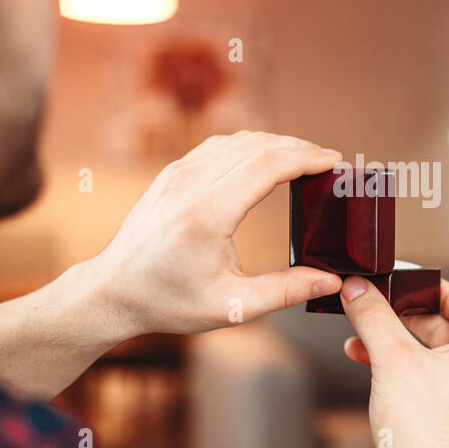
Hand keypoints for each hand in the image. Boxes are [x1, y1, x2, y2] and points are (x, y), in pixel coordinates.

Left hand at [90, 130, 344, 337]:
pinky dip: (250, 146)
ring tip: (305, 160)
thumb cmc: (169, 302)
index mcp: (207, 213)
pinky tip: (268, 160)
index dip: (307, 158)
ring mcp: (178, 174)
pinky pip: (219, 146)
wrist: (113, 291)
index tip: (335, 161)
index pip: (267, 165)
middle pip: (257, 145)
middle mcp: (190, 184)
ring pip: (238, 140)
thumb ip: (285, 292)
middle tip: (329, 162)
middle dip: (299, 148)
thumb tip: (331, 281)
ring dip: (276, 144)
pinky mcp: (172, 173)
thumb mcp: (232, 307)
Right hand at [339, 277, 448, 447]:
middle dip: (403, 316)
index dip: (435, 287)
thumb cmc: (422, 428)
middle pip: (442, 328)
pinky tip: (366, 367)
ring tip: (358, 338)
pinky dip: (396, 369)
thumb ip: (373, 317)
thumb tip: (356, 288)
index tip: (407, 280)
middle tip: (374, 305)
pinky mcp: (444, 420)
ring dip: (394, 343)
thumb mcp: (392, 358)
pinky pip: (421, 381)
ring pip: (428, 356)